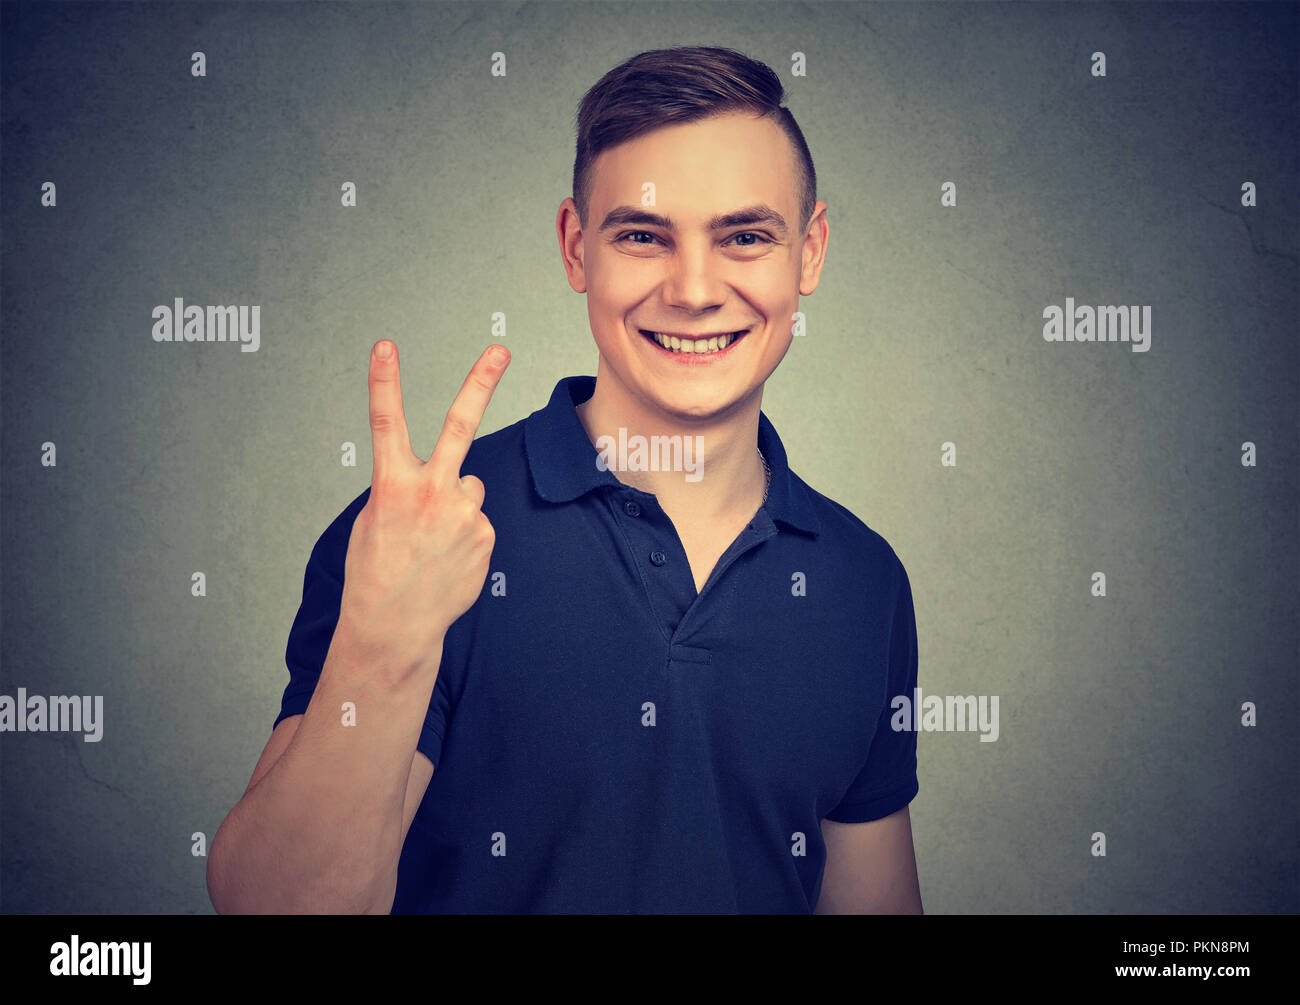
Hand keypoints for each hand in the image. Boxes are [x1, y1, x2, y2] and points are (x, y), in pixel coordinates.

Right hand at [335, 340, 509, 680]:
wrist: (395, 626)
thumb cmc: (376, 571)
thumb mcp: (374, 521)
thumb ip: (407, 488)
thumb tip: (457, 478)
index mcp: (391, 485)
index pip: (385, 423)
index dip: (384, 382)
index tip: (385, 346)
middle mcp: (430, 492)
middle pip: (459, 426)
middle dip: (480, 383)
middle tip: (500, 350)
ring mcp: (463, 514)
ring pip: (468, 487)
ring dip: (455, 504)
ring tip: (433, 542)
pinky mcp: (485, 535)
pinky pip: (477, 520)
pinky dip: (465, 534)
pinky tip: (447, 559)